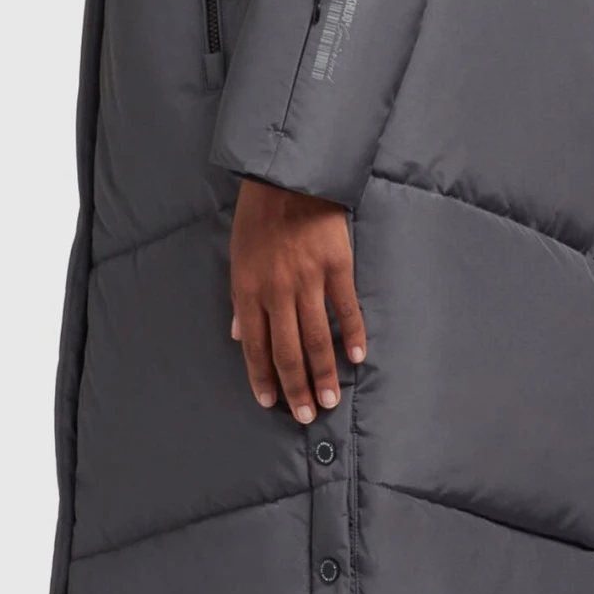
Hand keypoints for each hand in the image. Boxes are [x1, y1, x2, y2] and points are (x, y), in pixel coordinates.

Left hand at [228, 175, 366, 422]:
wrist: (287, 179)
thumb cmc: (258, 217)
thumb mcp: (237, 257)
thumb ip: (241, 300)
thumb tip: (239, 336)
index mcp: (248, 290)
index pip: (255, 346)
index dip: (263, 377)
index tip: (271, 402)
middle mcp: (276, 291)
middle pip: (286, 351)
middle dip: (296, 387)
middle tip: (307, 415)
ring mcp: (307, 280)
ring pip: (315, 338)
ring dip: (323, 373)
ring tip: (330, 400)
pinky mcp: (336, 266)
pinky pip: (345, 308)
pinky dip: (352, 335)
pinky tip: (356, 357)